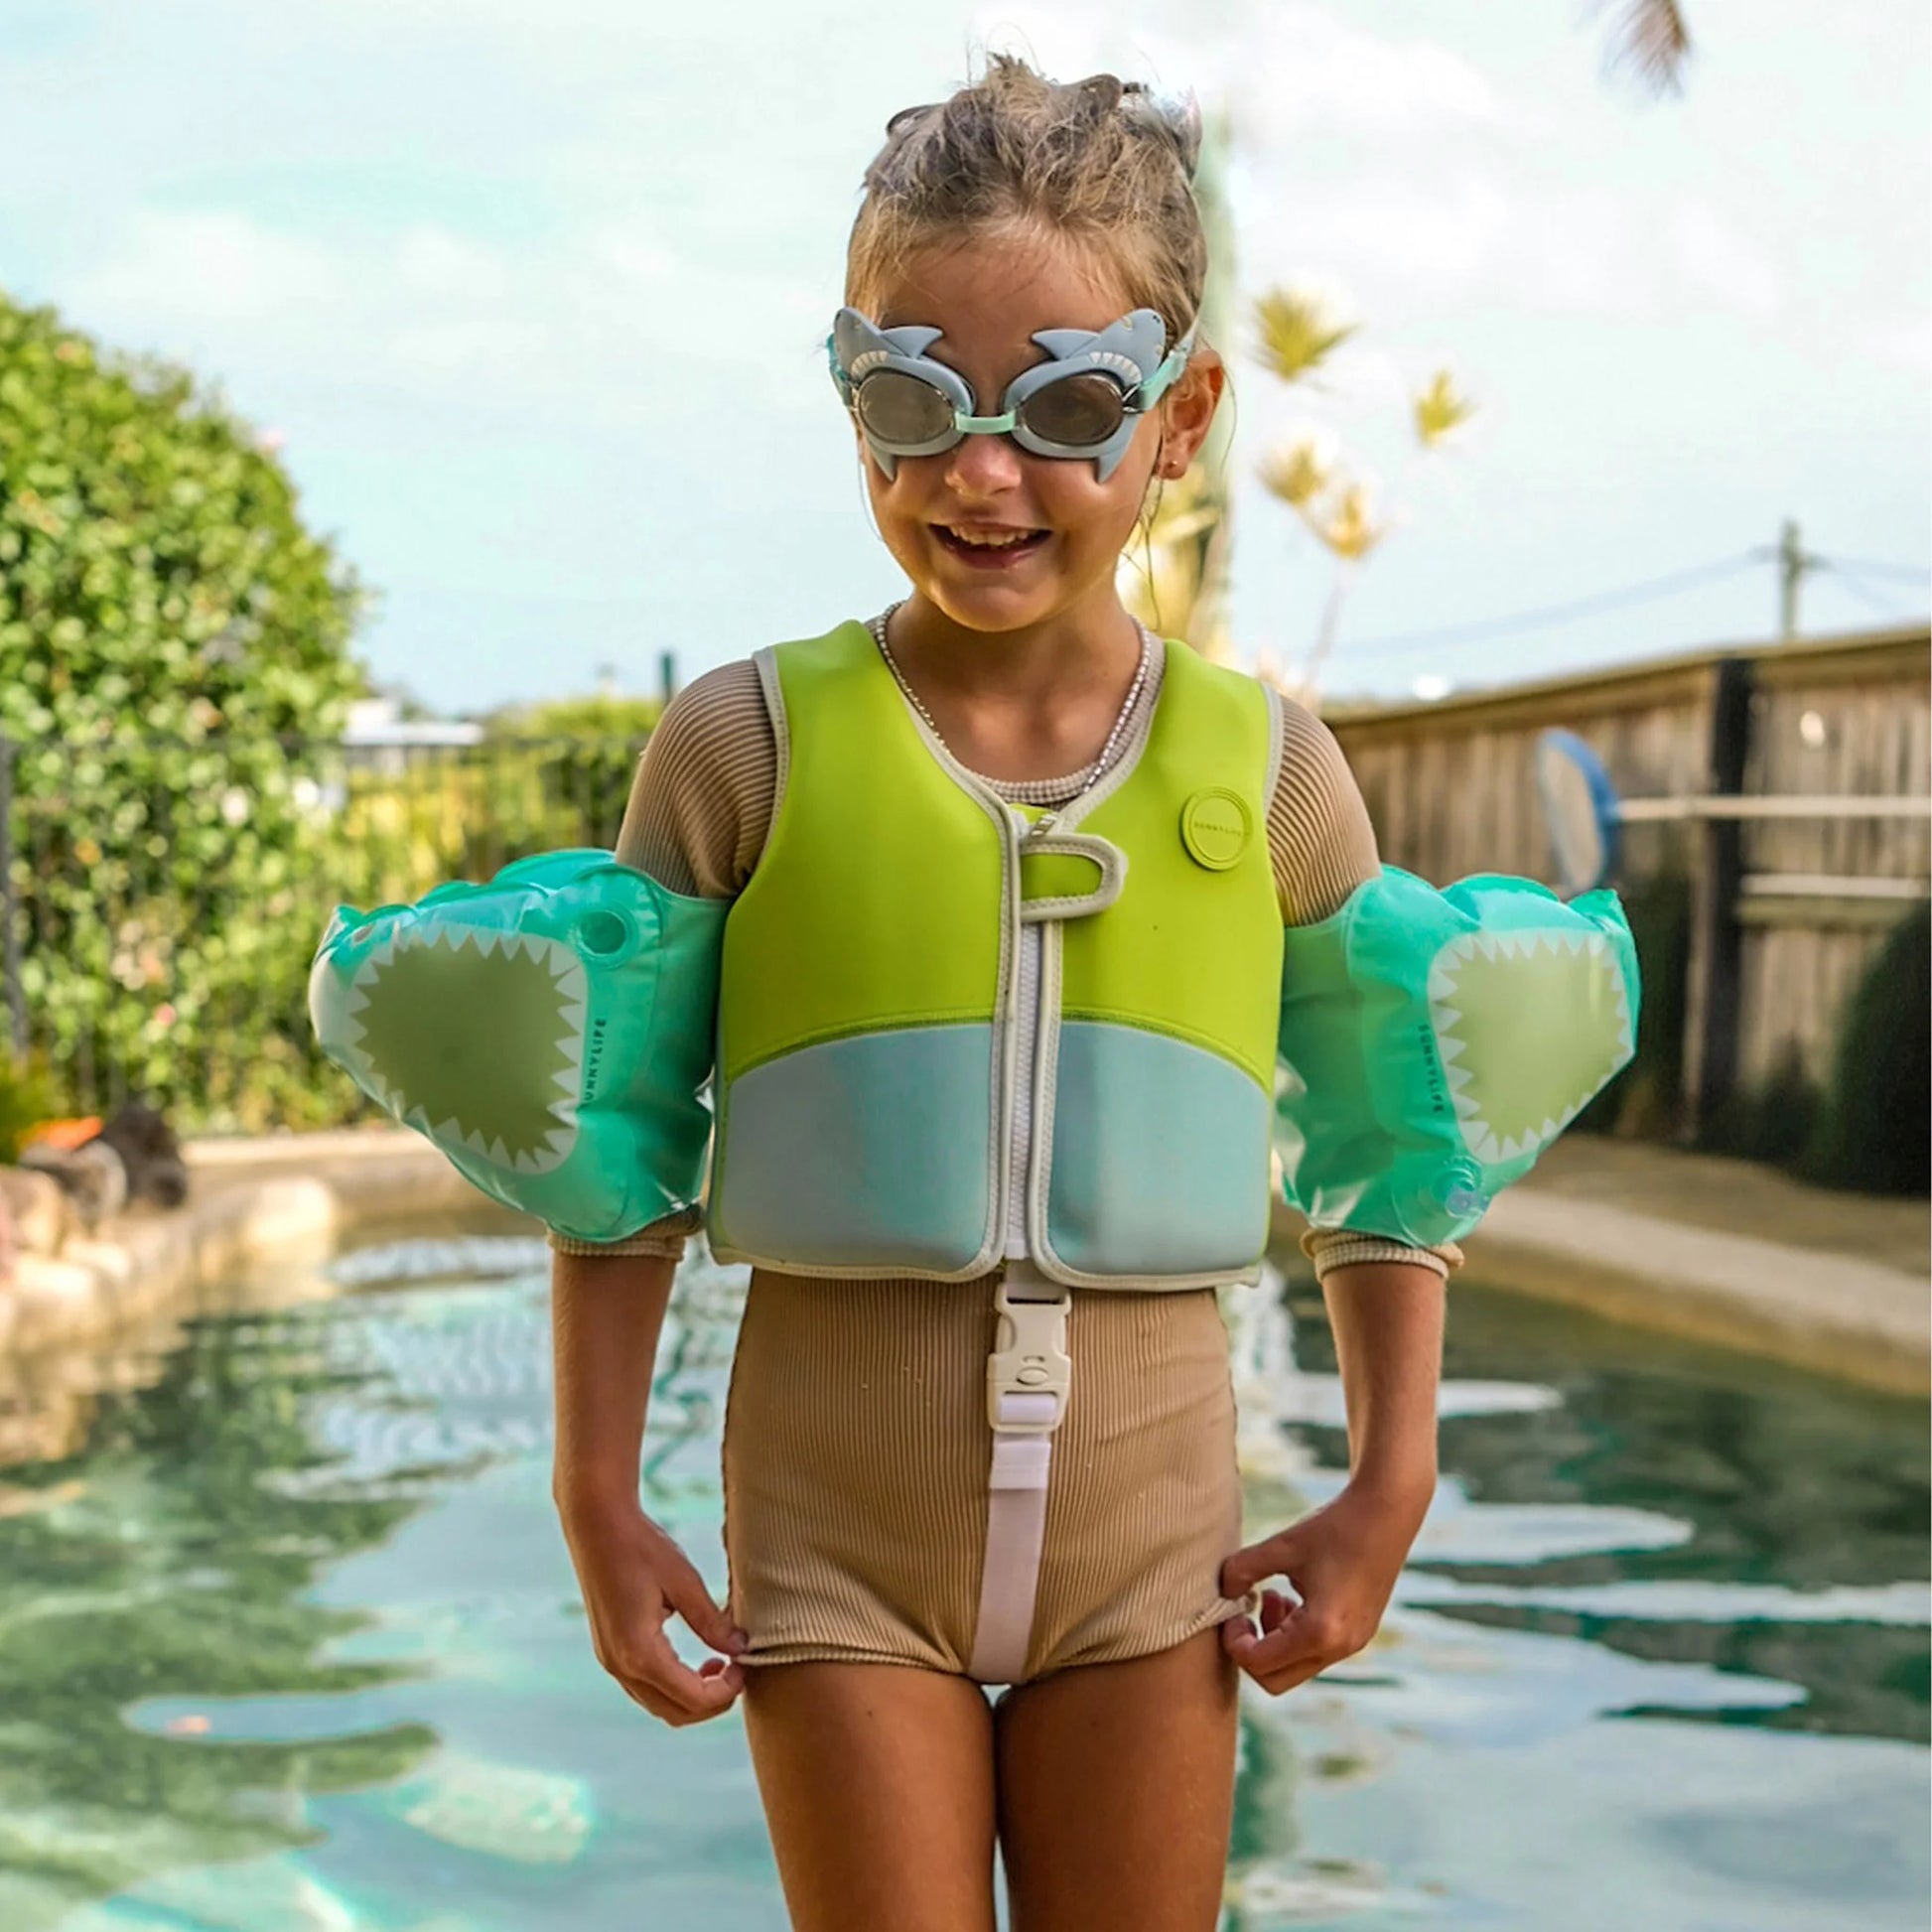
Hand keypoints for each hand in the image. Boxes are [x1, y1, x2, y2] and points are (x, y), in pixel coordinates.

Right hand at [557, 1493, 748, 1726]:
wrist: (596, 1523)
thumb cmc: (641, 1546)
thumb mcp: (684, 1581)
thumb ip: (712, 1622)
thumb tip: (741, 1648)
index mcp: (640, 1653)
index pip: (692, 1698)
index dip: (726, 1691)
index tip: (746, 1666)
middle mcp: (620, 1666)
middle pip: (674, 1713)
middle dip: (712, 1702)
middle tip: (738, 1673)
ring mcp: (610, 1661)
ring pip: (658, 1704)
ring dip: (692, 1695)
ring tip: (721, 1665)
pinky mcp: (608, 1650)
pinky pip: (644, 1687)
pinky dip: (673, 1684)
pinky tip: (695, 1658)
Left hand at [1218, 1475, 1432, 1695]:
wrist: (1386, 1513)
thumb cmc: (1334, 1527)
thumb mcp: (1281, 1546)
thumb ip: (1242, 1571)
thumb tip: (1222, 1592)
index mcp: (1320, 1632)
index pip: (1260, 1664)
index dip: (1234, 1642)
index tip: (1232, 1609)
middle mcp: (1340, 1648)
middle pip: (1277, 1680)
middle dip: (1251, 1649)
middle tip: (1245, 1612)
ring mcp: (1353, 1644)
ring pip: (1296, 1667)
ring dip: (1273, 1640)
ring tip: (1271, 1596)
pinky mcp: (1358, 1634)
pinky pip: (1315, 1652)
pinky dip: (1294, 1634)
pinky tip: (1292, 1596)